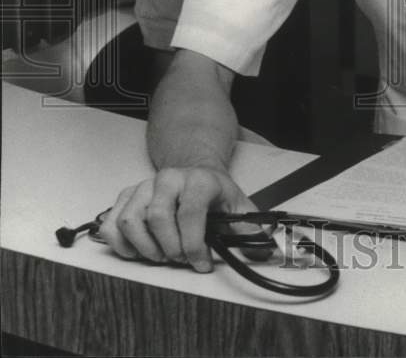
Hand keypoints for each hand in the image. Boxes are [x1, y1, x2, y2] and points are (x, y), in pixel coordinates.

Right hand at [99, 167, 255, 271]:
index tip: (200, 263)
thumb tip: (263, 250)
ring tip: (162, 255)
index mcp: (199, 180)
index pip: (191, 213)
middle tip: (181, 259)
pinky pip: (112, 222)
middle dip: (171, 249)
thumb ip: (249, 228)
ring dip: (145, 248)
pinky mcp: (126, 196)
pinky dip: (120, 243)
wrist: (195, 171)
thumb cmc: (213, 192)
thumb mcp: (237, 205)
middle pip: (158, 219)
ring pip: (132, 220)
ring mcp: (144, 186)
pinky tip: (137, 251)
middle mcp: (169, 179)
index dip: (194, 244)